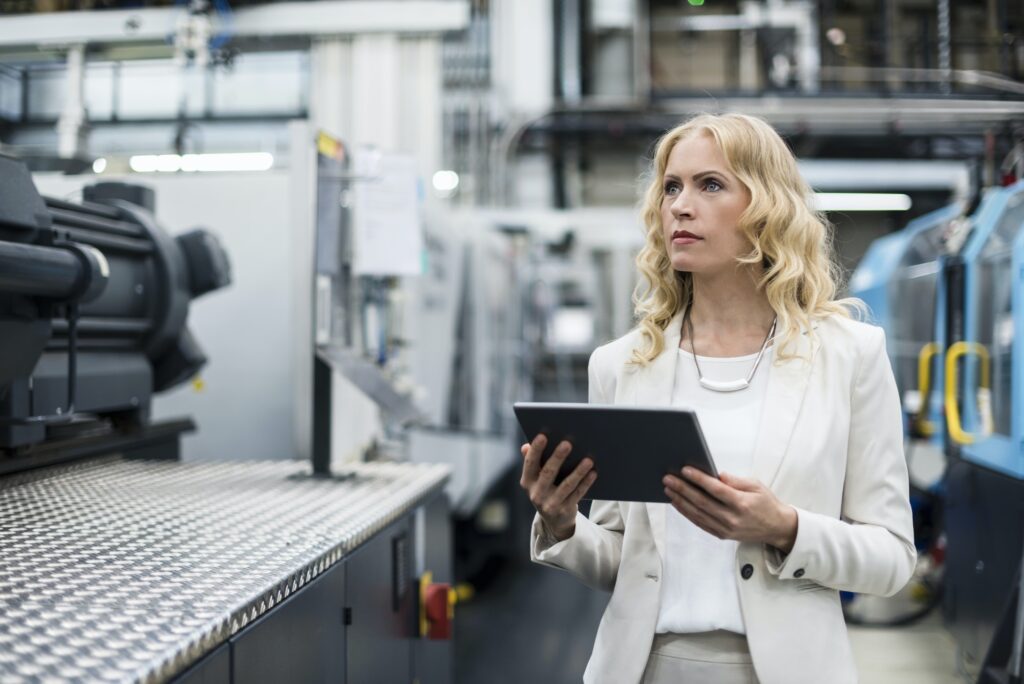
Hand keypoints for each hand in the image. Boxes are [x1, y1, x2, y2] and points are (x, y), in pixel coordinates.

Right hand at [519, 435, 597, 540]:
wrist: (554, 520)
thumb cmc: (546, 490)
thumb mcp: (536, 479)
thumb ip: (532, 461)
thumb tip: (526, 446)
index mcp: (527, 482)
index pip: (530, 463)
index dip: (535, 450)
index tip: (542, 436)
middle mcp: (536, 494)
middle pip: (548, 473)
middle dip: (558, 457)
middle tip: (568, 443)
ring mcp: (550, 504)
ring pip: (566, 485)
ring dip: (578, 472)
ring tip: (588, 460)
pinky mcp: (564, 510)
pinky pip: (577, 495)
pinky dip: (586, 483)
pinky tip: (593, 473)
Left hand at [662, 467, 797, 552]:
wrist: (776, 528)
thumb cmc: (766, 503)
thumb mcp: (756, 486)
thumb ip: (735, 481)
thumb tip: (716, 475)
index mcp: (742, 504)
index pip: (716, 490)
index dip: (699, 479)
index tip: (684, 470)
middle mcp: (732, 518)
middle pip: (702, 502)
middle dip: (682, 489)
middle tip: (668, 479)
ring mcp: (726, 529)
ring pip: (697, 514)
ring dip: (680, 501)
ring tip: (668, 489)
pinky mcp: (721, 535)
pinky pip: (700, 523)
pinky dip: (687, 513)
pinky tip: (677, 503)